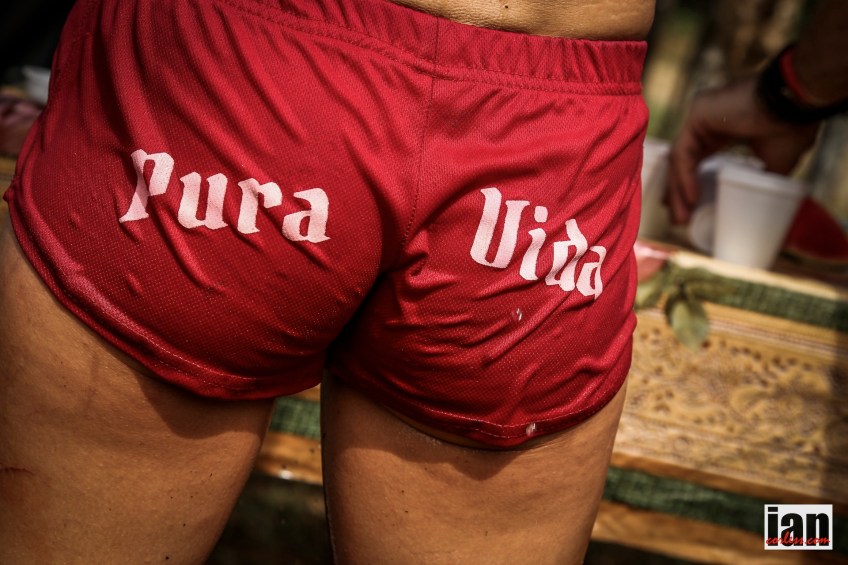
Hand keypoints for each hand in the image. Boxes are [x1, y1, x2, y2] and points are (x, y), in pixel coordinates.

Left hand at [666, 77, 819, 223]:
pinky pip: (683, 152)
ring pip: (680, 159)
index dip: (691, 185)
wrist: (798, 104)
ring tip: (682, 218)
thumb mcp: (774, 163)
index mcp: (722, 128)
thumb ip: (757, 178)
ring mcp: (699, 114)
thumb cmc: (791, 128)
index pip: (696, 159)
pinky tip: (691, 198)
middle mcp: (706, 120)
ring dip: (678, 190)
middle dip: (678, 193)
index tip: (690, 211)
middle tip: (680, 221)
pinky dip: (685, 176)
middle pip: (683, 161)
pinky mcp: (697, 113)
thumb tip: (754, 203)